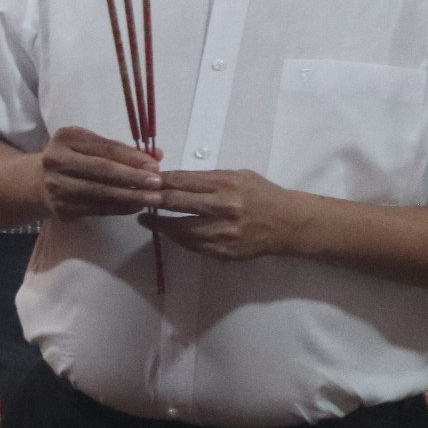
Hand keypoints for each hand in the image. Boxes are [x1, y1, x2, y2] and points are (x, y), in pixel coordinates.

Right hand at [39, 127, 161, 220]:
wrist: (36, 182)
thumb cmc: (71, 159)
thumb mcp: (89, 146)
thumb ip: (120, 150)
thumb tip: (157, 155)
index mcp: (66, 138)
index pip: (105, 148)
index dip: (132, 157)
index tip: (155, 165)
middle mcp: (56, 160)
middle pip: (102, 170)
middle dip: (133, 177)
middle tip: (158, 183)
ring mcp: (57, 186)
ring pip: (101, 192)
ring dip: (131, 196)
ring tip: (153, 198)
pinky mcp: (61, 208)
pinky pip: (97, 209)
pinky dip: (120, 208)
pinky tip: (136, 206)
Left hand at [149, 169, 304, 260]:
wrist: (289, 224)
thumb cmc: (262, 195)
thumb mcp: (238, 176)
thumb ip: (208, 178)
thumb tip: (174, 179)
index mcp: (226, 184)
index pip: (182, 181)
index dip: (159, 182)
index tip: (144, 181)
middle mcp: (223, 208)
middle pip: (175, 203)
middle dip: (152, 201)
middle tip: (138, 200)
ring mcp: (223, 233)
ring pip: (179, 229)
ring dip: (158, 224)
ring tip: (145, 220)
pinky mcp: (223, 251)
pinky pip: (192, 246)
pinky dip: (178, 239)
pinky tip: (169, 233)